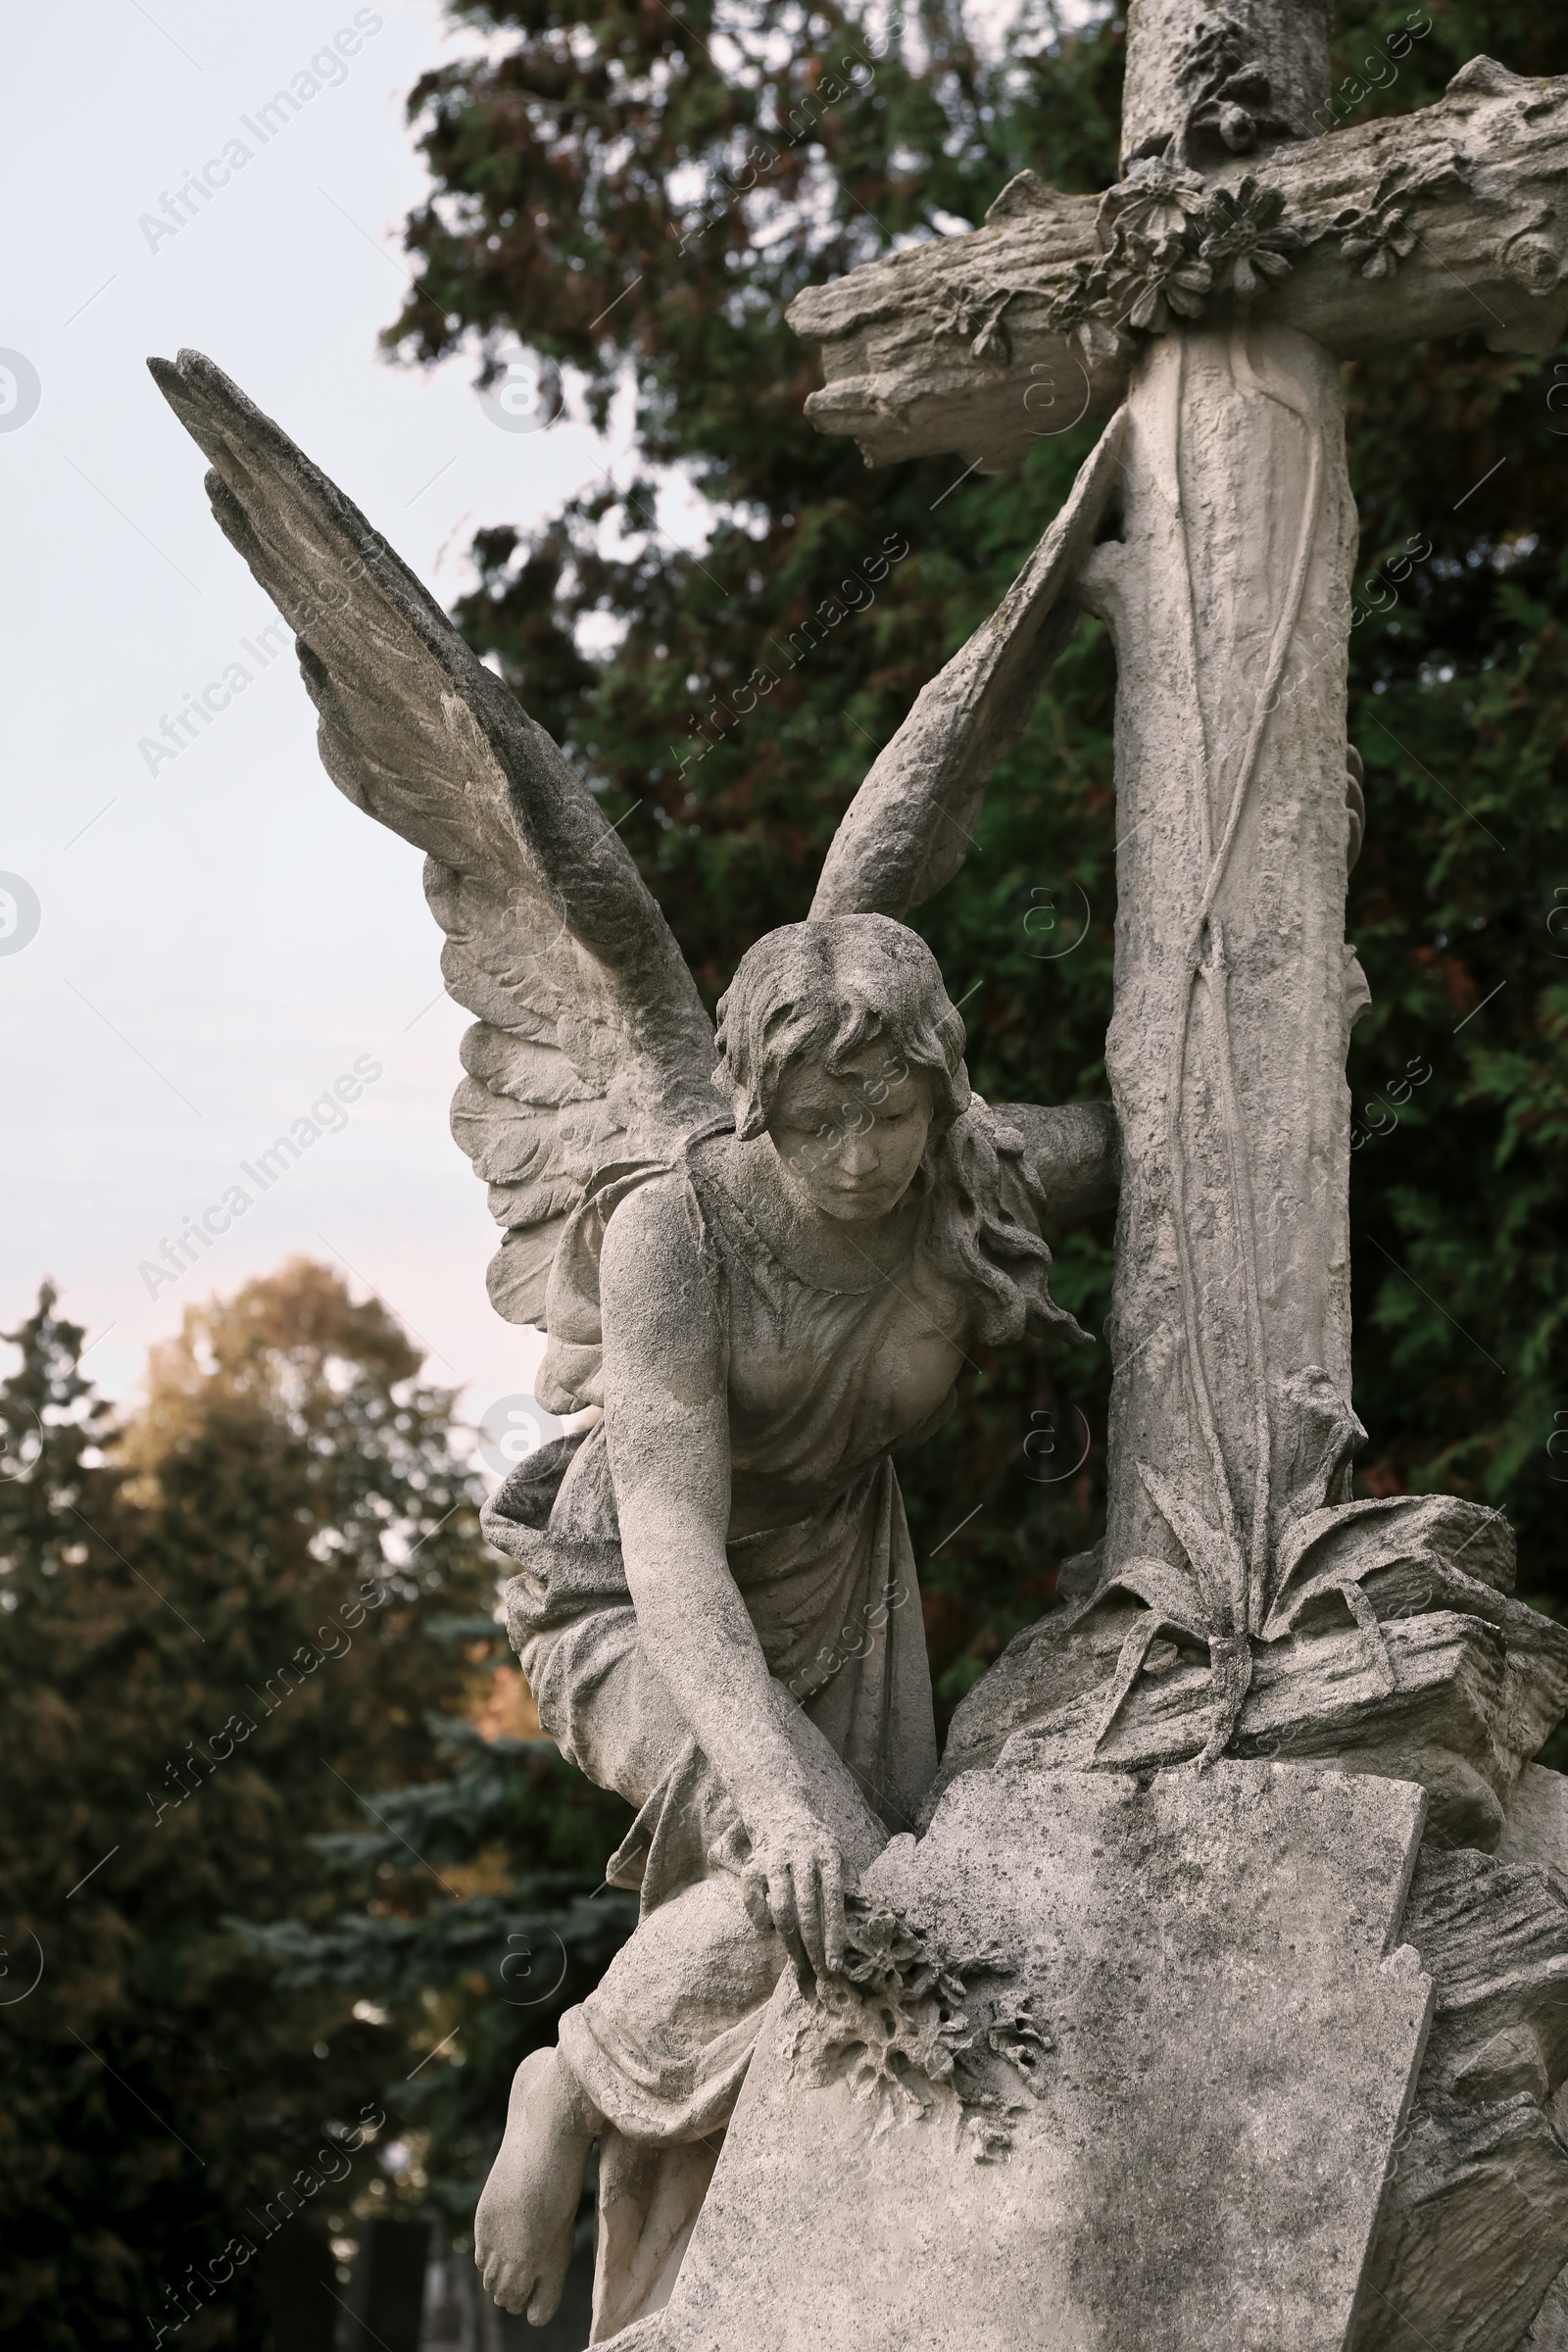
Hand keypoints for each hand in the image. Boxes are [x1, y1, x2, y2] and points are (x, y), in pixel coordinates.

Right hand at [740, 1796, 849, 1982]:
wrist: (780, 1811)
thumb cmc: (817, 1843)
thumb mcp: (839, 1854)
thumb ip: (851, 1882)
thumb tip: (869, 1918)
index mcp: (827, 1856)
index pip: (833, 1900)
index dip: (834, 1935)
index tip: (836, 1966)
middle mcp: (801, 1857)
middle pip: (806, 1910)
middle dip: (813, 1948)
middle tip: (820, 1977)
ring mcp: (775, 1860)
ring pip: (781, 1909)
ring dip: (789, 1942)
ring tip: (798, 1965)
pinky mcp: (752, 1865)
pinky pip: (752, 1900)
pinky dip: (759, 1919)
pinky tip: (769, 1930)